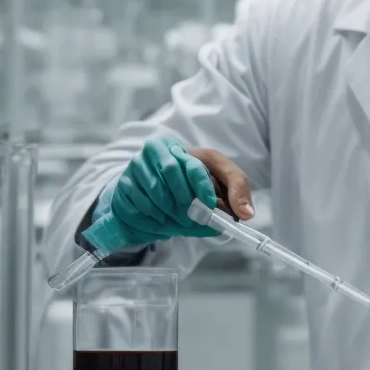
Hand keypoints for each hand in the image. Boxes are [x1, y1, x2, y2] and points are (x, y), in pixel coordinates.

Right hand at [79, 137, 250, 253]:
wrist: (156, 194)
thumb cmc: (192, 185)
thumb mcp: (220, 183)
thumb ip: (236, 193)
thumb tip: (246, 213)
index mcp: (183, 148)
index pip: (193, 163)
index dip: (202, 185)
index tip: (210, 205)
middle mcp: (156, 150)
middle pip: (171, 172)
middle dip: (185, 201)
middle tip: (193, 217)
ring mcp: (136, 165)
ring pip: (155, 190)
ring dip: (171, 212)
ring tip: (180, 222)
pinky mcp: (124, 183)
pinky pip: (139, 202)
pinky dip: (154, 217)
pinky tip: (162, 222)